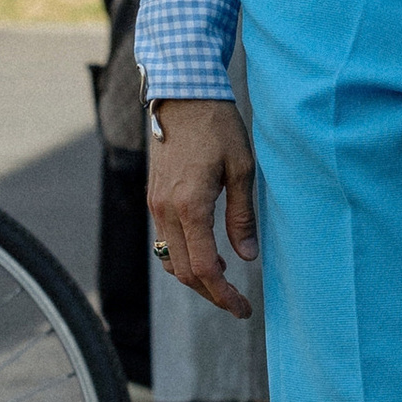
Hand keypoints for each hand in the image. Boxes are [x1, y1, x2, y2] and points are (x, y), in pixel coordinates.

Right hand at [148, 97, 258, 319]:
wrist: (183, 93)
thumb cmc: (218, 126)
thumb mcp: (242, 169)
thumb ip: (242, 216)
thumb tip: (247, 257)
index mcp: (190, 206)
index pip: (203, 268)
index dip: (223, 295)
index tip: (243, 308)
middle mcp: (166, 210)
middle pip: (183, 271)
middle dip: (210, 293)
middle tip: (237, 304)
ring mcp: (156, 204)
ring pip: (169, 259)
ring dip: (195, 277)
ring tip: (224, 280)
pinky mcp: (154, 196)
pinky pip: (164, 239)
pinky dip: (183, 256)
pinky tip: (206, 251)